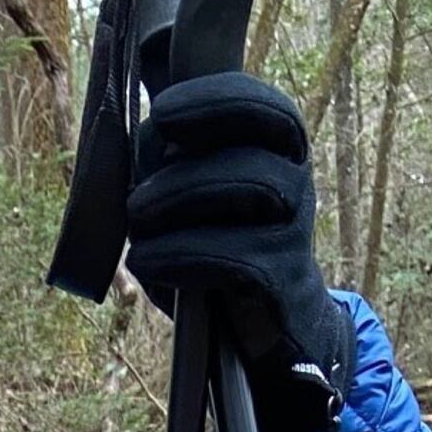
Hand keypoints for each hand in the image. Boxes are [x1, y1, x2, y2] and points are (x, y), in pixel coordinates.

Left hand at [125, 75, 348, 430]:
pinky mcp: (285, 281)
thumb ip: (170, 160)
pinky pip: (238, 256)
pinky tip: (147, 262)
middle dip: (183, 164)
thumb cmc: (217, 252)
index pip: (264, 108)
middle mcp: (295, 184)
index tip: (160, 111)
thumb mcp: (191, 199)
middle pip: (251, 147)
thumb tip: (144, 132)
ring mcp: (295, 231)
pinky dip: (182, 255)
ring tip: (137, 223)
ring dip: (179, 199)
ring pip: (253, 184)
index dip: (215, 99)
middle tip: (135, 194)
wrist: (269, 331)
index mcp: (275, 154)